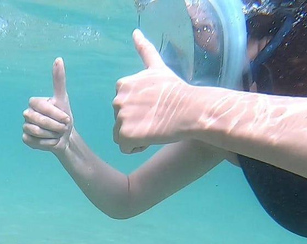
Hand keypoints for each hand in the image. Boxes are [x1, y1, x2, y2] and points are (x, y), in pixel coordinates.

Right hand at [22, 58, 73, 153]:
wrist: (65, 137)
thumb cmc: (64, 117)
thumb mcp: (63, 99)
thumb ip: (59, 80)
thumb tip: (59, 59)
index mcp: (34, 102)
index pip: (42, 106)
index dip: (56, 114)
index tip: (67, 118)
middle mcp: (27, 113)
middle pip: (39, 120)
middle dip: (55, 126)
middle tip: (63, 127)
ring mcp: (25, 126)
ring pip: (36, 132)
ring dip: (52, 135)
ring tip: (56, 134)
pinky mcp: (25, 139)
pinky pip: (34, 141)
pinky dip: (46, 143)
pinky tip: (50, 141)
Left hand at [113, 29, 190, 153]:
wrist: (190, 110)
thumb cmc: (176, 91)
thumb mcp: (157, 68)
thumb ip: (144, 50)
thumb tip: (134, 32)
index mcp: (122, 84)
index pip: (125, 105)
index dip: (141, 110)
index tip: (156, 106)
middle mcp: (116, 99)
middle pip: (122, 120)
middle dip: (138, 123)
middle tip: (157, 118)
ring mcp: (119, 117)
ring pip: (122, 135)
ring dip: (138, 136)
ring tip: (155, 128)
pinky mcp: (124, 134)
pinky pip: (124, 148)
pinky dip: (137, 147)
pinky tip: (151, 138)